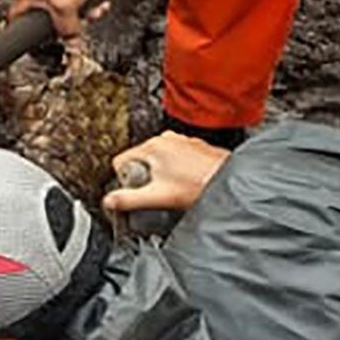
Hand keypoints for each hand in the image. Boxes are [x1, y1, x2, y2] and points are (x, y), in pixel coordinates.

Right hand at [10, 0, 115, 38]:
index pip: (15, 20)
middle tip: (74, 23)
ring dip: (84, 15)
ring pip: (69, 13)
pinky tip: (97, 1)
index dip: (24, 35)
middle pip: (49, 21)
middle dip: (67, 26)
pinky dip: (91, 5)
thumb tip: (72, 43)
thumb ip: (66, 29)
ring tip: (91, 9)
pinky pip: (81, 3)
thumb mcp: (64, 6)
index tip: (37, 44)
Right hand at [103, 132, 228, 216]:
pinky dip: (177, 168)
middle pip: (139, 159)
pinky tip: (187, 181)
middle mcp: (165, 138)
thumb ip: (129, 199)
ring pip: (158, 157)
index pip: (120, 161)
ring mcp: (181, 140)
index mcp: (152, 146)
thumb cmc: (199, 186)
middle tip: (160, 192)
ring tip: (175, 188)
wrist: (230, 180)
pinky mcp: (195, 145)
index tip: (137, 190)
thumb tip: (108, 201)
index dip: (124, 179)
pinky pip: (175, 156)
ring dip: (162, 172)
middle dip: (144, 176)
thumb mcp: (158, 197)